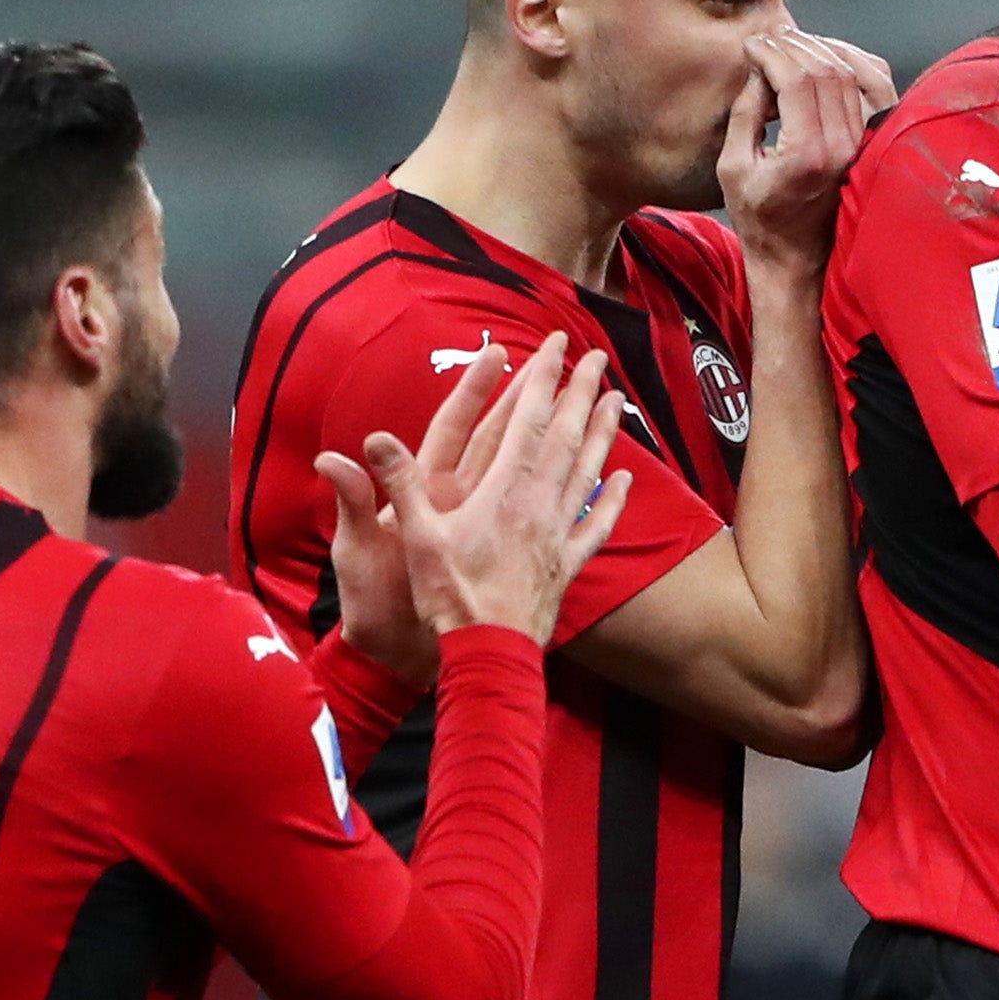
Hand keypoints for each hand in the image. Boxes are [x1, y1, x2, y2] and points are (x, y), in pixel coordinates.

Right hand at [317, 333, 631, 651]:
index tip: (555, 345)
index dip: (540, 378)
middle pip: (565, 436)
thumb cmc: (448, 598)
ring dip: (603, 433)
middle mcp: (537, 503)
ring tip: (618, 402)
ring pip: (588, 471)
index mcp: (501, 489)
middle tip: (598, 357)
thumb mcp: (415, 538)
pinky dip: (612, 502)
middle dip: (580, 392)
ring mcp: (557, 534)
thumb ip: (398, 484)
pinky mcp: (567, 565)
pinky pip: (596, 526)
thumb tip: (373, 439)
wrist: (487, 654)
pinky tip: (626, 483)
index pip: (526, 420)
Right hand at [720, 29, 896, 284]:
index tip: (752, 45)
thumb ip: (746, 111)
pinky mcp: (871, 143)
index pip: (797, 80)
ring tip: (791, 44)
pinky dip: (853, 60)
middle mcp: (844, 148)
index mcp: (808, 155)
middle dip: (794, 46)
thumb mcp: (733, 166)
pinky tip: (826, 55)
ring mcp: (863, 145)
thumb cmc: (760, 220)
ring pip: (853, 72)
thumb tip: (759, 67)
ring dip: (821, 49)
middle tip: (769, 41)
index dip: (772, 53)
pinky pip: (876, 84)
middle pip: (827, 70)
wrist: (796, 257)